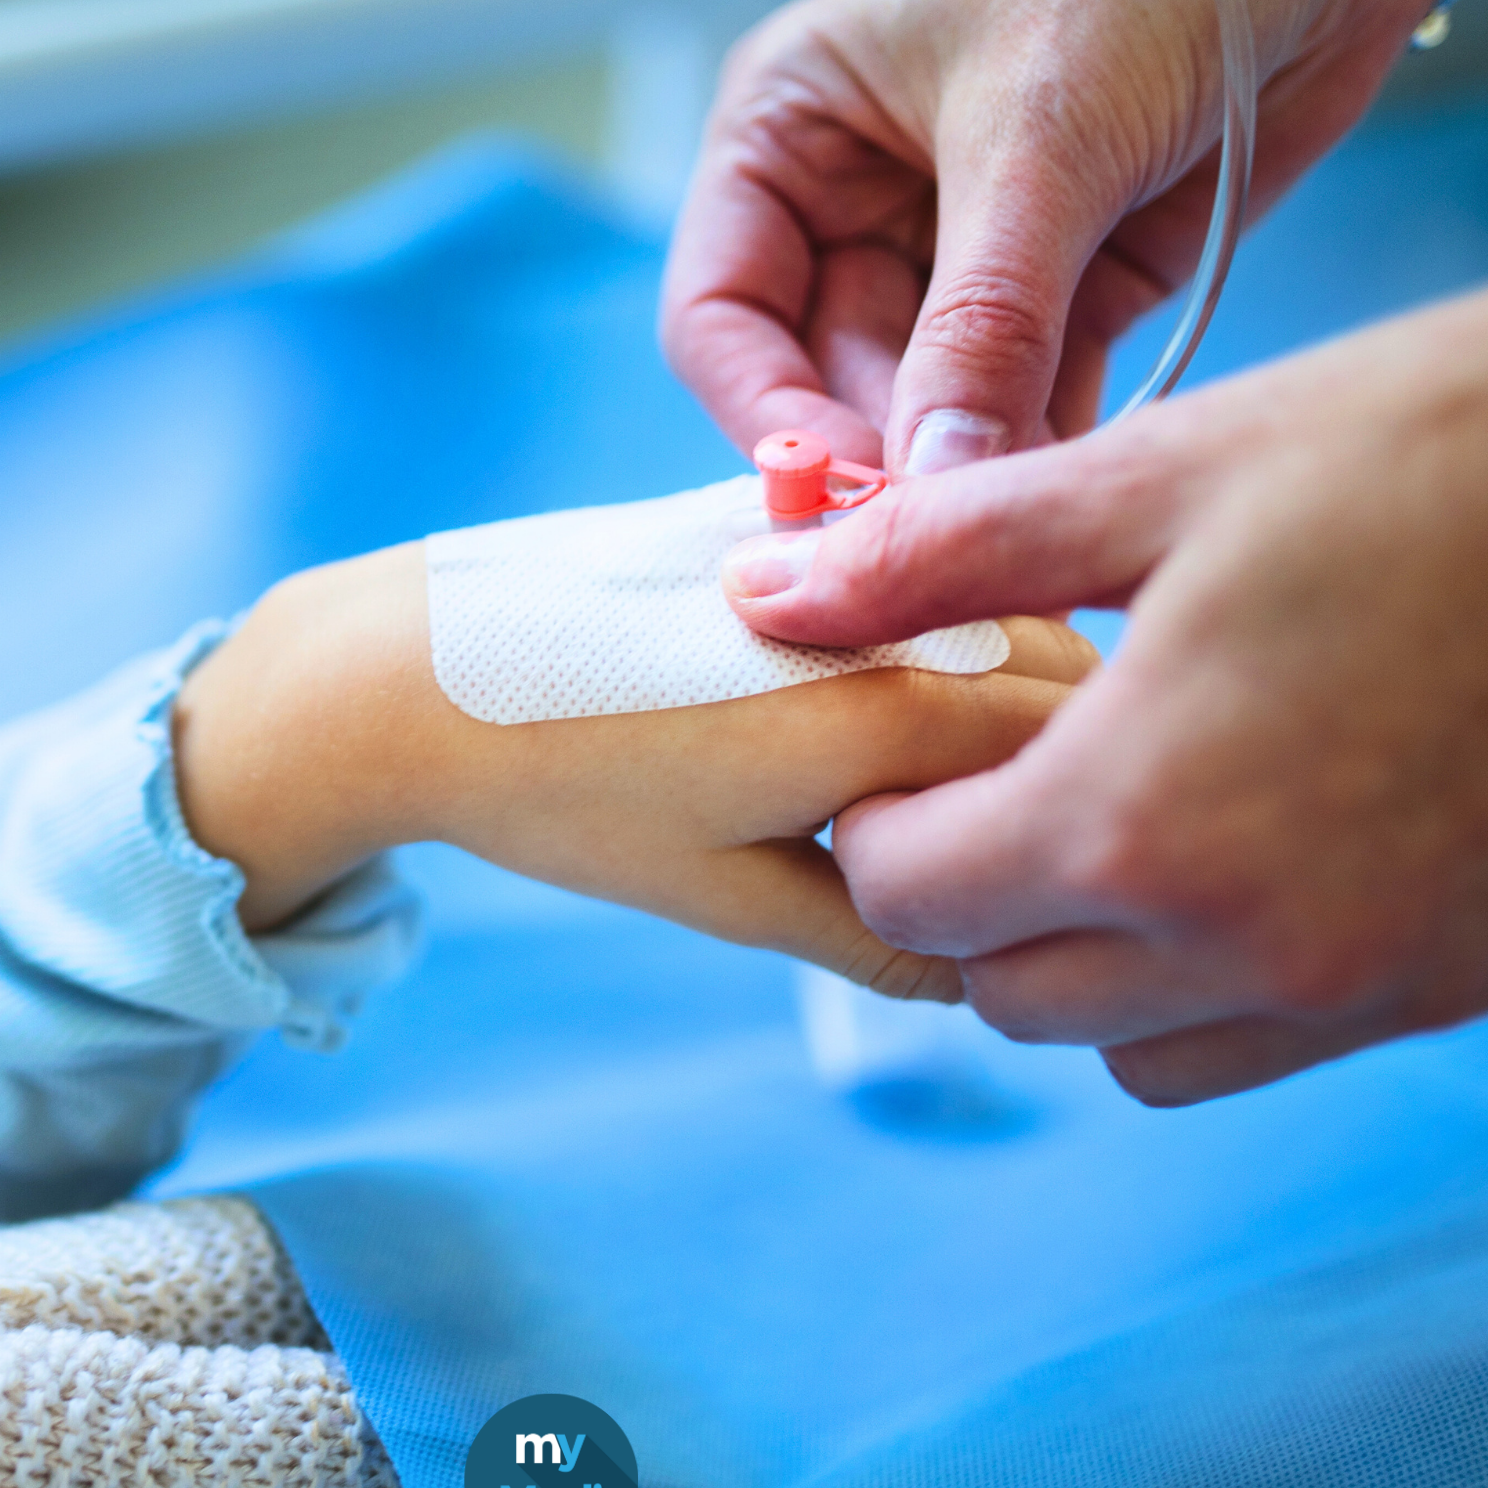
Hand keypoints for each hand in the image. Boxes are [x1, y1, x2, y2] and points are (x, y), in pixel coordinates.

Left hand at [173, 542, 1095, 997]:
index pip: (1074, 758)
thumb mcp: (725, 892)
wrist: (413, 671)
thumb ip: (873, 934)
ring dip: (999, 690)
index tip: (1031, 884)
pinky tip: (853, 700)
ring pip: (988, 615)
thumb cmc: (562, 791)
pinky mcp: (780, 511)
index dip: (1071, 827)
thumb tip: (975, 976)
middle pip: (1057, 674)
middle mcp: (885, 607)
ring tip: (913, 779)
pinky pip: (910, 576)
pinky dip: (930, 635)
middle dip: (1056, 756)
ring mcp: (839, 543)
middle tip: (981, 840)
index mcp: (890, 708)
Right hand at [661, 0, 1448, 475]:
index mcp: (790, 136)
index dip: (768, 417)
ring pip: (925, 406)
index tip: (838, 497)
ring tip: (1006, 543)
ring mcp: (960, 256)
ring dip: (963, 473)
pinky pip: (1026, 404)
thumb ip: (980, 326)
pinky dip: (1041, 458)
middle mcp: (857, 203)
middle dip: (879, 458)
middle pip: (823, 380)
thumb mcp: (1038, 139)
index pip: (722, 318)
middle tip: (937, 538)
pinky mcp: (1062, 290)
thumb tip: (930, 488)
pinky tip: (1060, 507)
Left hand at [723, 267, 1487, 1099]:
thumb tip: (762, 589)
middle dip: (962, 893)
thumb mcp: (1163, 474)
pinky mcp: (1441, 990)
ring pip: (1120, 1045)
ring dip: (1073, 953)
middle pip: (1000, 991)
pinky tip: (1226, 844)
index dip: (877, 821)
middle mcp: (1240, 946)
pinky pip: (1251, 1045)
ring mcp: (1352, 989)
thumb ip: (937, 556)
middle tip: (991, 770)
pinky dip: (1195, 981)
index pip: (907, 899)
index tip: (905, 746)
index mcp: (1139, 820)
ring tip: (1107, 804)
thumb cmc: (1439, 454)